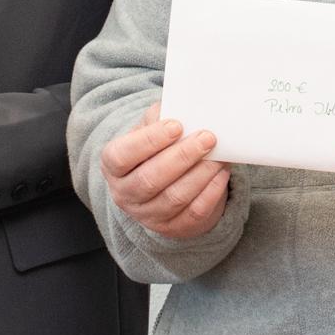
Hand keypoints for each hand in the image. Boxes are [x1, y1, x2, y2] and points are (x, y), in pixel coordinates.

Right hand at [99, 102, 229, 238]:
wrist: (163, 183)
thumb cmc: (156, 149)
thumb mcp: (150, 129)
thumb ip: (161, 116)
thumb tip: (185, 106)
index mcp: (113, 166)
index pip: (122, 156)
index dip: (149, 140)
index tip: (177, 125)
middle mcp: (125, 194)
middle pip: (150, 179)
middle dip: (183, 156)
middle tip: (208, 137)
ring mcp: (148, 216)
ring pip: (175, 197)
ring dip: (201, 173)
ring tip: (219, 155)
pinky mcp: (173, 228)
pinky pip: (194, 212)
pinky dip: (212, 191)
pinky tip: (221, 173)